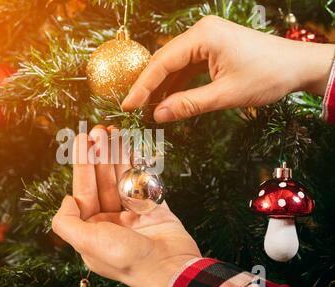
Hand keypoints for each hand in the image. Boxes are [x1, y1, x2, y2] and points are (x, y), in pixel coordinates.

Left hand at [52, 125, 200, 286]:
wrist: (171, 267)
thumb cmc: (128, 259)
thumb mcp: (87, 243)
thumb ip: (67, 222)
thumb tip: (65, 199)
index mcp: (92, 229)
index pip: (83, 190)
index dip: (82, 164)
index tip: (82, 140)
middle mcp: (110, 220)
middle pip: (102, 180)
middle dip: (99, 155)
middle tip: (99, 130)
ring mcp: (132, 213)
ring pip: (121, 178)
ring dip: (116, 155)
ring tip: (114, 132)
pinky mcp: (152, 208)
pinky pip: (141, 181)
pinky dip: (135, 164)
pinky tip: (129, 147)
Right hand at [122, 15, 334, 122]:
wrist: (299, 66)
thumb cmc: (268, 76)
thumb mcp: (225, 94)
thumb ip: (189, 104)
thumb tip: (158, 116)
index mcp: (203, 36)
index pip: (162, 62)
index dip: (143, 86)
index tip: (128, 105)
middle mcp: (201, 31)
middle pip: (164, 60)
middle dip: (149, 85)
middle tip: (134, 108)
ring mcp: (206, 38)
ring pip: (174, 63)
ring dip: (162, 85)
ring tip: (148, 107)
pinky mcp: (212, 47)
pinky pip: (187, 65)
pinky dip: (177, 83)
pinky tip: (168, 99)